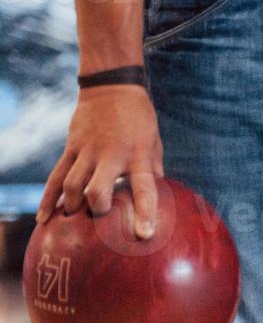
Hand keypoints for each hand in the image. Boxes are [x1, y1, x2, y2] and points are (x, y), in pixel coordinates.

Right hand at [38, 85, 164, 239]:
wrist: (111, 88)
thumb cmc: (140, 121)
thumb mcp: (154, 144)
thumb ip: (153, 172)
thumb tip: (158, 202)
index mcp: (138, 156)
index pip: (144, 188)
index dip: (144, 212)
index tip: (143, 234)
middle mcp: (111, 155)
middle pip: (98, 190)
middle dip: (97, 211)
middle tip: (100, 224)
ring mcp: (87, 151)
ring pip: (72, 184)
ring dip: (72, 207)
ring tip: (73, 222)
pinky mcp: (71, 147)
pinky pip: (56, 176)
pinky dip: (49, 198)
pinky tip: (45, 218)